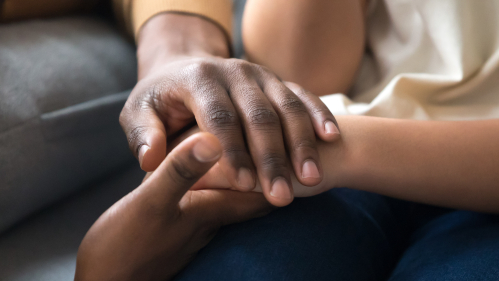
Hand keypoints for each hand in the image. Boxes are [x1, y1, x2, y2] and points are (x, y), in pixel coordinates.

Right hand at [74, 133, 271, 280]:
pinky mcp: (179, 227)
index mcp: (211, 210)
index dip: (280, 172)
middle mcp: (211, 220)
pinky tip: (212, 174)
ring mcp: (195, 226)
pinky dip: (219, 185)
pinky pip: (211, 201)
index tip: (295, 150)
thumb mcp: (151, 203)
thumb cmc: (124, 247)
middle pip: (253, 197)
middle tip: (282, 147)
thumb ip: (180, 172)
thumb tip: (213, 139)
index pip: (261, 193)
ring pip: (234, 199)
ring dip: (245, 177)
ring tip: (254, 152)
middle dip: (268, 173)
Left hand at [119, 13, 340, 206]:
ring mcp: (260, 73)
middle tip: (281, 195)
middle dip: (272, 157)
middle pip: (259, 115)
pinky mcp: (277, 79)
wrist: (183, 64)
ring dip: (301, 144)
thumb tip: (151, 162)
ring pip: (287, 107)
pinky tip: (331, 138)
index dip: (234, 152)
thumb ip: (145, 136)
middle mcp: (234, 71)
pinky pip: (303, 95)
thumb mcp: (139, 113)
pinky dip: (319, 116)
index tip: (245, 185)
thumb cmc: (161, 99)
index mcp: (198, 78)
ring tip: (312, 179)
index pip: (219, 117)